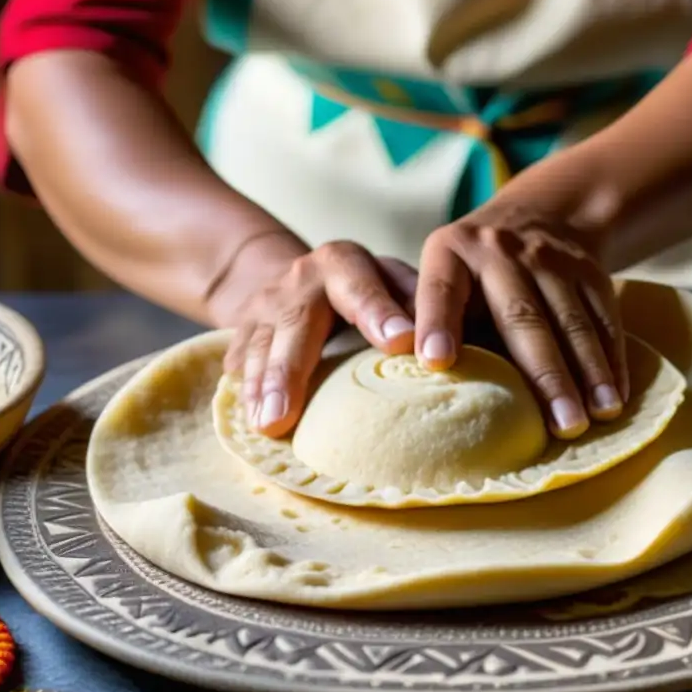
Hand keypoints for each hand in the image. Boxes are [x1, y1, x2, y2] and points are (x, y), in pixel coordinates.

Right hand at [222, 242, 417, 437]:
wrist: (304, 279)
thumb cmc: (369, 292)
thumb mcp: (396, 284)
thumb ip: (420, 308)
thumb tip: (452, 349)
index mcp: (346, 264)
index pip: (362, 287)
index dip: (379, 313)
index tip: (400, 343)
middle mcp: (301, 279)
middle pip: (295, 322)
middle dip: (292, 369)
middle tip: (289, 412)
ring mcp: (264, 305)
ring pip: (260, 345)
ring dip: (262, 387)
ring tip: (267, 427)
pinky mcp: (242, 330)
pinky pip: (238, 361)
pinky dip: (243, 393)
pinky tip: (249, 421)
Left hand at [414, 151, 629, 439]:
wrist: (543, 211)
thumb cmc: (475, 272)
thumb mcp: (444, 276)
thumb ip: (431, 321)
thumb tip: (417, 388)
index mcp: (450, 253)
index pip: (441, 290)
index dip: (437, 323)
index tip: (435, 361)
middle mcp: (499, 251)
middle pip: (523, 317)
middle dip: (546, 375)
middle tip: (561, 426)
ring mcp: (550, 258)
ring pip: (573, 322)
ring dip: (588, 374)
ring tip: (596, 418)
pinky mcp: (590, 270)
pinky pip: (605, 318)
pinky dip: (612, 360)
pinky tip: (615, 397)